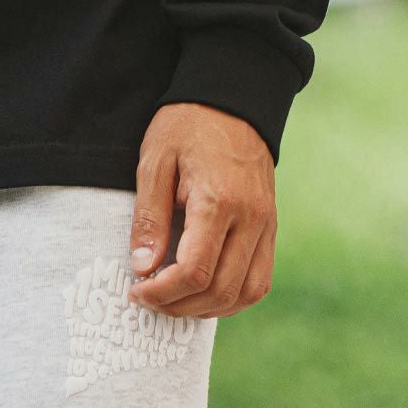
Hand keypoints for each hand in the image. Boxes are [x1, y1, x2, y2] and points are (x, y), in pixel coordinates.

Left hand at [126, 101, 276, 318]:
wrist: (231, 98)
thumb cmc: (187, 125)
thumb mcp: (155, 160)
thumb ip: (149, 217)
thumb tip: (143, 268)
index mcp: (219, 201)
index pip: (195, 271)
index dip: (163, 292)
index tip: (137, 290)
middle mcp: (251, 219)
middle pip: (222, 290)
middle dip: (180, 306)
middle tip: (149, 299)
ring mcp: (266, 224)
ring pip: (247, 293)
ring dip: (209, 309)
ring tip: (175, 301)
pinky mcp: (271, 226)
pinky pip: (259, 279)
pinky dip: (234, 296)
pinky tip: (205, 291)